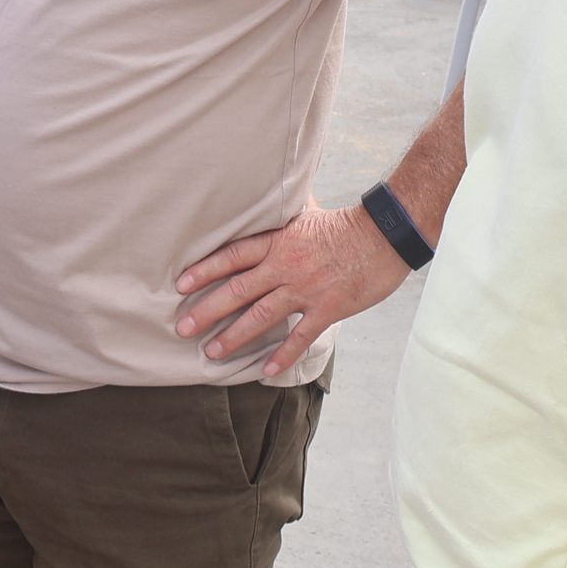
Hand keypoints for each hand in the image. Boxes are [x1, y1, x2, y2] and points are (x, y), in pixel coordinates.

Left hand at [172, 198, 409, 375]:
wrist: (385, 236)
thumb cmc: (347, 225)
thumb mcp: (309, 214)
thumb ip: (285, 216)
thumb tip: (272, 196)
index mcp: (279, 242)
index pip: (233, 256)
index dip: (205, 271)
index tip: (182, 285)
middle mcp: (285, 266)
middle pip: (238, 290)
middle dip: (207, 311)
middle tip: (183, 328)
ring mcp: (306, 289)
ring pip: (261, 317)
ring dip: (234, 337)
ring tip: (212, 352)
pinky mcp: (327, 308)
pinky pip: (299, 336)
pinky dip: (282, 355)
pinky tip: (265, 371)